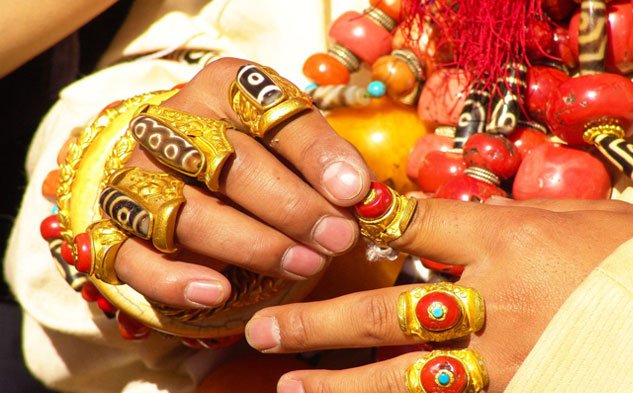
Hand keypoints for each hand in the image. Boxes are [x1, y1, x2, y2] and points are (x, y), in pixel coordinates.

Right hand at [109, 58, 371, 307]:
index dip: (315, 152)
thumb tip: (357, 194)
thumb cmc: (259, 153)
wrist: (191, 171)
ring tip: (304, 266)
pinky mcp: (115, 227)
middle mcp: (172, 126)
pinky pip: (133, 259)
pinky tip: (219, 292)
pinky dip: (174, 280)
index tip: (354, 191)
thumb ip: (326, 158)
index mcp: (222, 89)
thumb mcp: (295, 139)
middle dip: (292, 209)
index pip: (267, 110)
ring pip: (188, 215)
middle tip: (338, 239)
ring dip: (252, 246)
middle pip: (230, 167)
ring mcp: (139, 177)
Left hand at [244, 197, 632, 391]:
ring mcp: (506, 358)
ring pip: (405, 376)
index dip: (360, 220)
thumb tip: (448, 214)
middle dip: (319, 321)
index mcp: (504, 240)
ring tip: (291, 388)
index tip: (320, 223)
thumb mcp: (576, 215)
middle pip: (386, 310)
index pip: (412, 222)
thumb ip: (506, 216)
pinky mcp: (523, 391)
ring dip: (343, 385)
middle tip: (263, 330)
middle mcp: (493, 302)